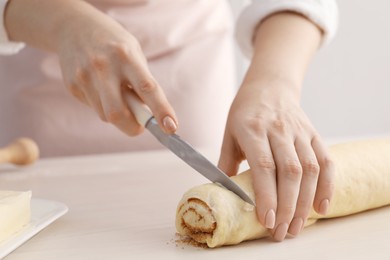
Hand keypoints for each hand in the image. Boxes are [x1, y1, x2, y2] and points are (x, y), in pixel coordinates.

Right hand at [56, 8, 176, 134]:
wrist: (73, 26)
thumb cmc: (114, 46)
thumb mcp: (134, 54)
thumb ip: (142, 82)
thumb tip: (150, 116)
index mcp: (126, 56)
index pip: (147, 88)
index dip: (161, 110)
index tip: (171, 127)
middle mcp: (104, 66)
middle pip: (117, 113)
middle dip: (132, 127)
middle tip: (140, 126)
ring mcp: (84, 76)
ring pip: (105, 115)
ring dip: (118, 115)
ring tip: (117, 94)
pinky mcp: (72, 85)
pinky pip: (94, 108)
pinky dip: (103, 106)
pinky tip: (100, 88)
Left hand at [218, 81, 334, 240]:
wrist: (270, 86)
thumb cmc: (245, 112)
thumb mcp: (229, 133)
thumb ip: (226, 163)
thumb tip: (223, 194)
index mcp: (252, 129)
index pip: (263, 165)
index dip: (266, 194)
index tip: (267, 220)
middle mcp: (278, 130)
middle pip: (289, 171)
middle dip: (287, 206)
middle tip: (281, 232)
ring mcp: (299, 132)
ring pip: (309, 169)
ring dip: (305, 202)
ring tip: (296, 227)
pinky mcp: (314, 134)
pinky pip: (326, 161)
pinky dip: (327, 186)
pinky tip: (320, 207)